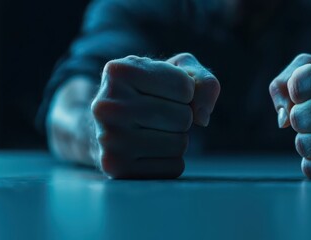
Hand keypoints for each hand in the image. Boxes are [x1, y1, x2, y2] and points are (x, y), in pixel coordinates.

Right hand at [91, 53, 219, 178]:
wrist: (110, 122)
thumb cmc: (150, 91)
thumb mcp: (178, 71)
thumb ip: (204, 82)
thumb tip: (203, 118)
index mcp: (119, 72)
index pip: (185, 87)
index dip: (186, 91)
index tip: (164, 91)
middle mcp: (106, 106)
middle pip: (183, 118)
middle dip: (182, 116)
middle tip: (160, 114)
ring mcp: (109, 140)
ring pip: (179, 144)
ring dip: (177, 138)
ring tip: (154, 130)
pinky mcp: (117, 168)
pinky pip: (173, 168)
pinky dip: (171, 160)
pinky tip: (149, 150)